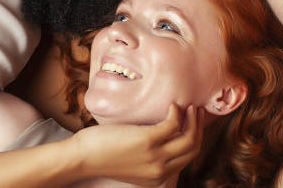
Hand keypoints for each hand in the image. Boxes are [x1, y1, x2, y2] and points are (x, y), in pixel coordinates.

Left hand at [73, 104, 202, 185]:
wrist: (83, 157)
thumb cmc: (105, 154)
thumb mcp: (135, 162)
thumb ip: (152, 155)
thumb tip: (167, 132)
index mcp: (158, 177)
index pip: (188, 158)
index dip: (196, 138)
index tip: (194, 122)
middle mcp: (160, 170)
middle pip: (193, 148)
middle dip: (198, 127)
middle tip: (195, 111)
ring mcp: (155, 156)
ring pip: (189, 138)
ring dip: (192, 118)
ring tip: (188, 106)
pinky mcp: (147, 140)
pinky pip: (173, 124)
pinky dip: (176, 112)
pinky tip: (171, 106)